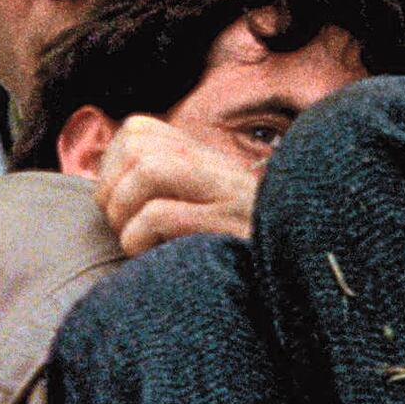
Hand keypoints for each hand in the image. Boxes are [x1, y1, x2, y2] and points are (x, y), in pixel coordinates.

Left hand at [96, 116, 259, 255]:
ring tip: (133, 240)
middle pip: (138, 144)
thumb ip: (167, 194)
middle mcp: (218, 169)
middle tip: (120, 224)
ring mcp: (227, 195)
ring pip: (149, 169)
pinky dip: (139, 238)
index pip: (139, 130)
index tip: (116, 203)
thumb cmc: (238, 255)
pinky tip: (152, 257)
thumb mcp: (206, 213)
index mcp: (207, 162)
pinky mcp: (229, 228)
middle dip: (111, 188)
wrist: (299, 273)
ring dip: (124, 210)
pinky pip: (161, 215)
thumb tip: (105, 192)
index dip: (111, 165)